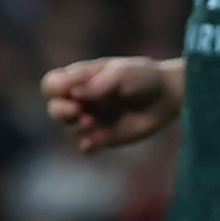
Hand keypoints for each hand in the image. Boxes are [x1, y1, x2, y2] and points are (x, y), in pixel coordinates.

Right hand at [42, 56, 181, 153]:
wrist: (168, 96)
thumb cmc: (143, 77)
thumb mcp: (120, 73)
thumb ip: (96, 84)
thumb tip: (73, 94)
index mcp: (80, 79)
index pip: (52, 83)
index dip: (54, 88)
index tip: (68, 91)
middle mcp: (81, 100)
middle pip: (54, 108)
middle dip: (60, 111)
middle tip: (77, 111)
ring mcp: (91, 119)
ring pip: (69, 128)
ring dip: (77, 126)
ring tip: (93, 121)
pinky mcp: (103, 138)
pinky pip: (86, 147)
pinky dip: (87, 146)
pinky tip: (95, 142)